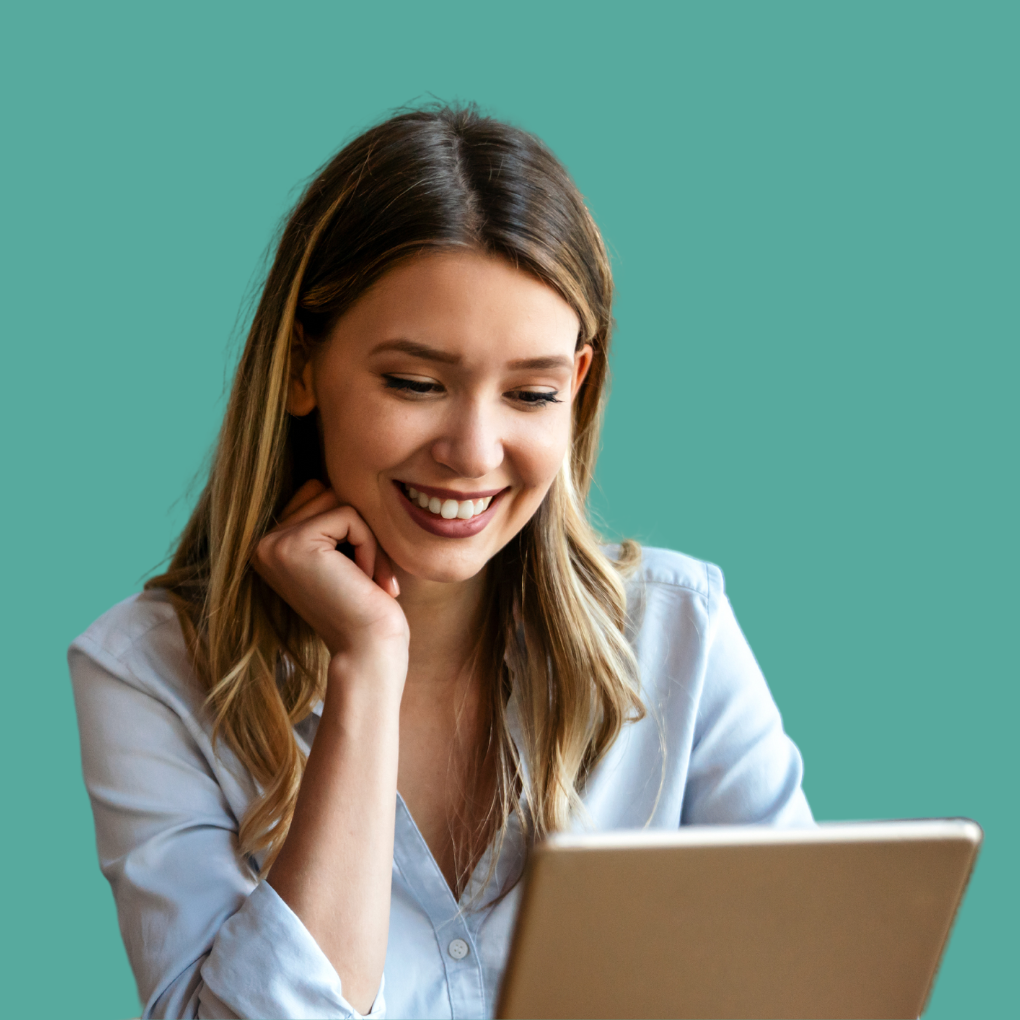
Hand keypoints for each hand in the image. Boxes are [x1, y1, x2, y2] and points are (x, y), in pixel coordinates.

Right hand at [253, 480, 409, 670]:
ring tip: (364, 578)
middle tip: (366, 575)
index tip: (357, 570)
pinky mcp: (293, 544)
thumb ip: (326, 517)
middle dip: (359, 528)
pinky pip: (349, 515)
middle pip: (326, 491)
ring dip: (366, 537)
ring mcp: (272, 544)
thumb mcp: (340, 553)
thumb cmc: (365, 605)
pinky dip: (369, 545)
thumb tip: (327, 476)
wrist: (367, 650)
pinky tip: (364, 580)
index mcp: (269, 545)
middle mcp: (260, 543)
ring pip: (338, 500)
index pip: (318, 493)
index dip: (350, 525)